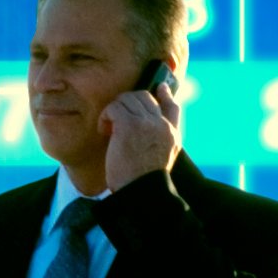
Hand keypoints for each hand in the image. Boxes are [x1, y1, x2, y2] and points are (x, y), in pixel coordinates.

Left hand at [101, 75, 181, 191]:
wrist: (140, 190)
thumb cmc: (142, 179)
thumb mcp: (161, 157)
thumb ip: (159, 139)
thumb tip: (145, 125)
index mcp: (172, 134)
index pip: (173, 106)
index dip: (166, 94)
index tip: (160, 87)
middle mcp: (162, 125)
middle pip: (144, 97)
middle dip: (126, 103)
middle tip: (115, 118)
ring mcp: (147, 123)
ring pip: (127, 99)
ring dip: (114, 110)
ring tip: (109, 128)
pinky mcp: (129, 124)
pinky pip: (114, 108)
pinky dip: (105, 117)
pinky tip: (104, 131)